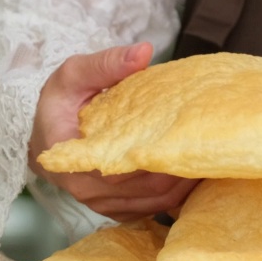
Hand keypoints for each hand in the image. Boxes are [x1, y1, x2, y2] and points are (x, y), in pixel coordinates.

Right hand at [28, 42, 198, 220]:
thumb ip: (106, 64)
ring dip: (185, 184)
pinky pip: (153, 208)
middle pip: (147, 188)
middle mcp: (86, 189)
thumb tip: (143, 52)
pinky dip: (177, 194)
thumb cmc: (62, 101)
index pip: (121, 167)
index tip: (186, 137)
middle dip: (181, 170)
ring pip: (155, 202)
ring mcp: (103, 203)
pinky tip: (195, 173)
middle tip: (211, 145)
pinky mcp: (117, 209)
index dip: (157, 156)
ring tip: (210, 158)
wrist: (50, 131)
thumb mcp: (75, 74)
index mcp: (71, 159)